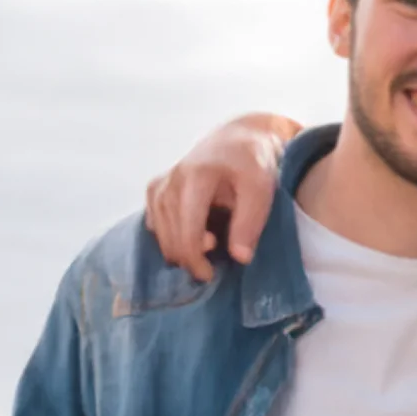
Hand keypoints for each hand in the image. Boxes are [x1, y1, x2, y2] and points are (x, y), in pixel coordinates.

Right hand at [146, 114, 301, 281]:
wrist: (238, 140)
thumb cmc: (253, 165)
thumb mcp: (261, 190)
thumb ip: (250, 223)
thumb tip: (240, 258)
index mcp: (196, 177)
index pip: (186, 230)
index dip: (194, 259)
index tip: (210, 275)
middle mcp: (171, 180)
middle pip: (169, 235)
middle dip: (188, 258)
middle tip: (212, 266)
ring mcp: (159, 184)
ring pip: (159, 232)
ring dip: (179, 248)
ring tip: (208, 246)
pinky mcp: (155, 189)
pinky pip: (154, 223)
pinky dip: (170, 236)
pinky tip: (193, 236)